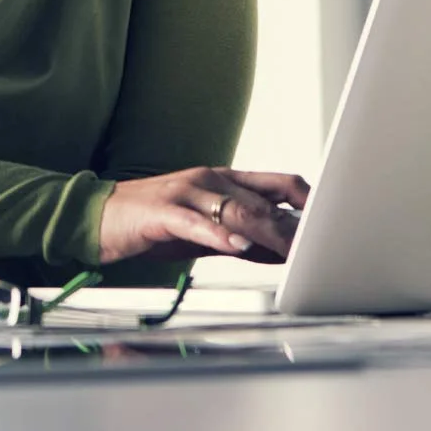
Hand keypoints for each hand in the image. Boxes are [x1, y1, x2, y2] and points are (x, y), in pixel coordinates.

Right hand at [98, 167, 309, 263]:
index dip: (309, 201)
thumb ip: (243, 239)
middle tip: (321, 248)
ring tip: (292, 250)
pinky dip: (218, 236)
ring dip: (267, 232)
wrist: (95, 217)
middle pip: (262, 201)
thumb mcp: (205, 232)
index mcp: (223, 180)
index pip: (279, 183)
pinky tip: (236, 247)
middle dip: (295, 226)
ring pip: (235, 210)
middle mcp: (208, 179)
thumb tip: (282, 251)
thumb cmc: (152, 224)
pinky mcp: (161, 212)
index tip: (334, 223)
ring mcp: (184, 192)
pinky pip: (195, 223)